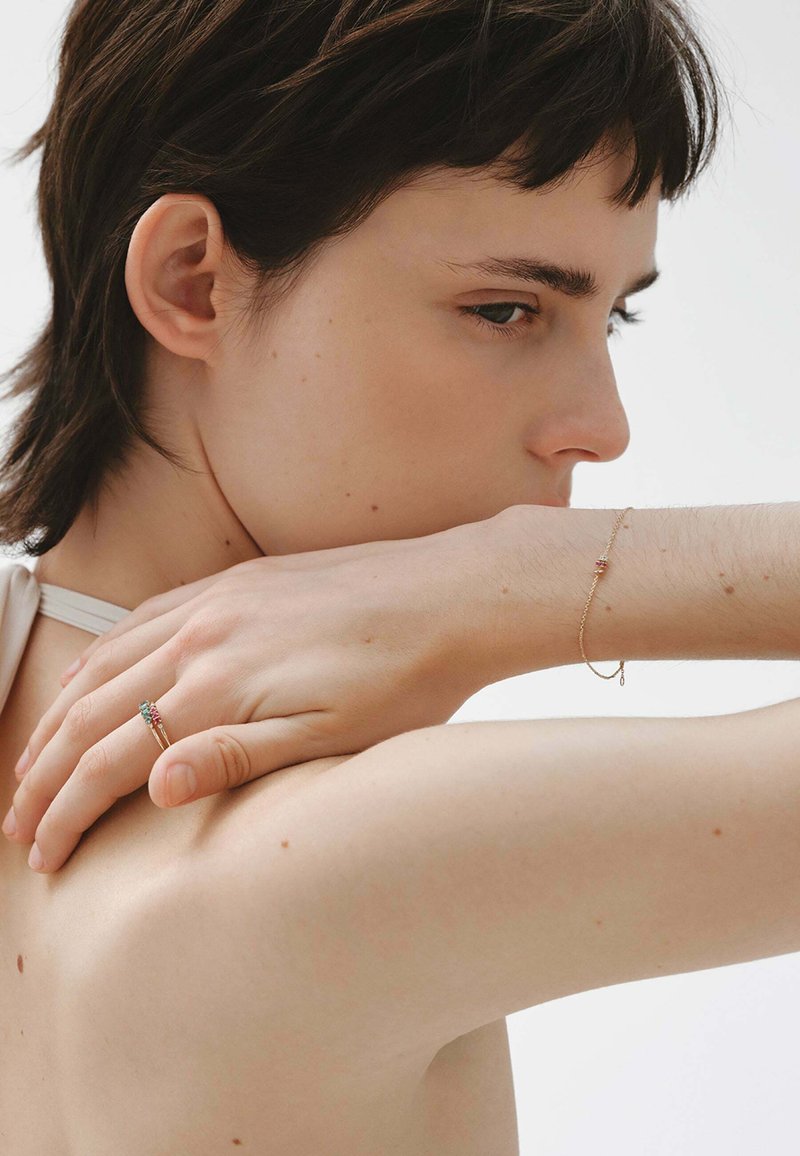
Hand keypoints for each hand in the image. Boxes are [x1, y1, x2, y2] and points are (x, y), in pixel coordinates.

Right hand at [5, 515, 502, 871]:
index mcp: (220, 687)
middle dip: (44, 773)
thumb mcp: (332, 736)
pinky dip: (99, 656)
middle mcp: (200, 636)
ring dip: (59, 716)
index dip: (68, 811)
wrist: (453, 594)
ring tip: (34, 762)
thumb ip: (237, 757)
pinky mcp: (233, 580)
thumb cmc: (406, 678)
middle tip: (16, 822)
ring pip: (104, 662)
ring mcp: (213, 601)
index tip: (43, 853)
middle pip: (90, 712)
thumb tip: (155, 785)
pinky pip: (141, 618)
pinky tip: (90, 677)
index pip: (112, 759)